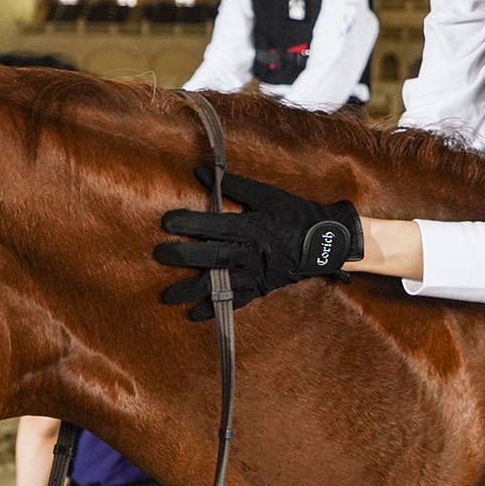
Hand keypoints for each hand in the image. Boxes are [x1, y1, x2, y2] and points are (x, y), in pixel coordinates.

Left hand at [155, 166, 362, 319]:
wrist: (325, 242)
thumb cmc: (293, 213)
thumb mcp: (266, 194)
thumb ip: (233, 186)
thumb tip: (200, 172)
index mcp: (252, 226)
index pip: (216, 224)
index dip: (191, 223)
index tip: (166, 222)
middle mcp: (250, 252)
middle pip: (213, 255)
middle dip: (185, 256)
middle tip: (159, 255)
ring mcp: (254, 274)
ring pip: (219, 284)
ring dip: (192, 290)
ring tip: (166, 296)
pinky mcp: (259, 288)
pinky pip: (235, 302)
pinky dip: (215, 308)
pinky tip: (194, 314)